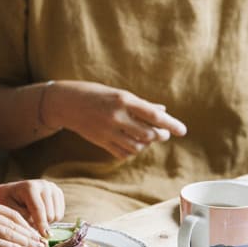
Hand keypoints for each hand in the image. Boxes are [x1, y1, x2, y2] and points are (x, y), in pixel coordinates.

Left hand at [0, 180, 65, 235]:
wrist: (9, 193)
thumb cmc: (5, 203)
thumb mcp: (9, 211)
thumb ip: (23, 220)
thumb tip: (38, 231)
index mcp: (30, 187)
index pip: (39, 209)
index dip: (41, 225)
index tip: (43, 238)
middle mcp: (44, 185)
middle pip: (50, 215)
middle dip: (41, 224)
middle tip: (29, 225)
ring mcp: (53, 188)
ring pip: (57, 215)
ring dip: (46, 222)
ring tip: (33, 219)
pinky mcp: (58, 193)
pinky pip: (60, 214)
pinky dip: (51, 219)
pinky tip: (40, 216)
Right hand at [47, 81, 186, 157]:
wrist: (65, 102)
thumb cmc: (94, 94)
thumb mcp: (118, 94)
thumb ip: (140, 105)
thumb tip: (162, 112)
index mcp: (123, 100)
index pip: (153, 116)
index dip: (171, 124)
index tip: (182, 131)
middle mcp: (117, 116)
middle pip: (148, 134)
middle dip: (160, 135)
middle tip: (163, 133)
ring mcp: (108, 131)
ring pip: (137, 146)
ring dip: (146, 144)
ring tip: (147, 137)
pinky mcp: (101, 142)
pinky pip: (123, 153)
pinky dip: (132, 151)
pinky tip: (133, 144)